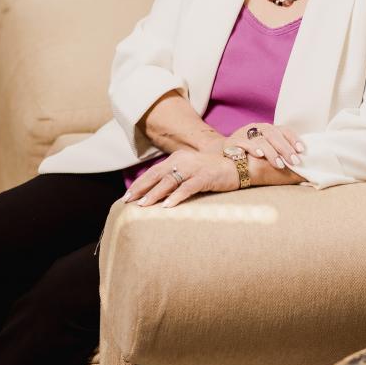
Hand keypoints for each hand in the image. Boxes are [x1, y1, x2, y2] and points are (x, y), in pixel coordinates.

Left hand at [123, 149, 238, 208]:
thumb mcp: (191, 171)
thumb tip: (157, 193)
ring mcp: (194, 168)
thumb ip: (176, 178)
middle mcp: (183, 160)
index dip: (139, 184)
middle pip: (156, 175)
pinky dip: (176, 197)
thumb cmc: (213, 172)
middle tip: (128, 201)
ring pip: (169, 181)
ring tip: (143, 205)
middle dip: (141, 189)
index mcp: (177, 158)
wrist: (238, 166)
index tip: (127, 196)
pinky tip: (167, 206)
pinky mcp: (205, 177)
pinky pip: (187, 188)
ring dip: (155, 194)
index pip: (153, 171)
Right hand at [232, 122, 302, 169]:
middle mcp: (257, 128)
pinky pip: (244, 142)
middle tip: (294, 162)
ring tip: (279, 164)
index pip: (284, 130)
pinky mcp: (233, 141)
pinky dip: (252, 147)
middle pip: (274, 134)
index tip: (302, 151)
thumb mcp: (266, 149)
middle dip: (285, 148)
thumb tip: (301, 161)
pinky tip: (259, 155)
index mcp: (268, 129)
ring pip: (260, 139)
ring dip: (271, 152)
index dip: (293, 139)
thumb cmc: (250, 155)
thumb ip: (280, 152)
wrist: (226, 157)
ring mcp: (245, 133)